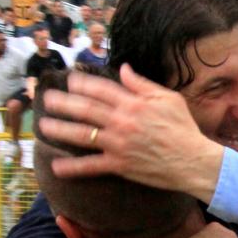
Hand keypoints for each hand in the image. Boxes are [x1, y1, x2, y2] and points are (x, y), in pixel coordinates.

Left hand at [38, 64, 222, 200]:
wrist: (193, 161)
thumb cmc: (184, 129)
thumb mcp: (169, 99)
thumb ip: (142, 84)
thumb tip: (124, 69)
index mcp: (133, 103)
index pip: (100, 89)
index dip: (81, 83)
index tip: (69, 80)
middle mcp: (122, 121)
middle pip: (84, 108)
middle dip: (62, 102)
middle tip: (47, 99)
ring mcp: (118, 144)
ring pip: (81, 134)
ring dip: (59, 129)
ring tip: (44, 126)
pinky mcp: (119, 165)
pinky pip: (91, 166)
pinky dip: (73, 168)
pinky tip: (57, 167)